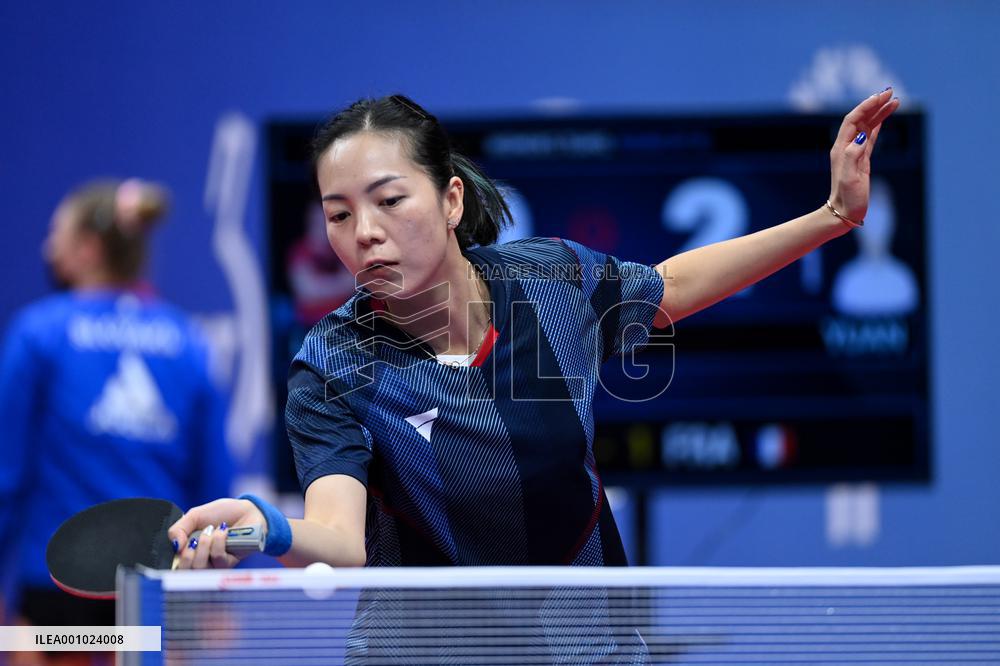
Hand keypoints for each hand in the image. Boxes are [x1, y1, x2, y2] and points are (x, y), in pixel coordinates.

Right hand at [169, 498, 263, 568]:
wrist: (245, 510)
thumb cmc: (221, 513)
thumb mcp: (195, 515)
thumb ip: (178, 529)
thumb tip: (174, 546)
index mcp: (189, 550)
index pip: (175, 566)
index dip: (175, 559)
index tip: (180, 545)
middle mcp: (200, 559)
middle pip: (184, 571)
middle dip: (187, 554)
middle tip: (195, 540)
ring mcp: (214, 563)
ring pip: (200, 567)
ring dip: (204, 545)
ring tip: (211, 530)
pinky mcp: (229, 563)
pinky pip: (218, 560)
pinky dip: (218, 542)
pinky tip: (223, 532)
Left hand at [829, 88, 899, 223]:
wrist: (845, 212)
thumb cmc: (848, 197)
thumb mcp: (850, 177)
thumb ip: (854, 155)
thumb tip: (862, 135)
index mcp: (841, 148)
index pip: (853, 120)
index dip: (867, 106)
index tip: (881, 96)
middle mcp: (846, 147)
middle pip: (860, 119)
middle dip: (874, 104)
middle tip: (890, 92)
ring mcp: (854, 152)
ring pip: (867, 125)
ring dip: (879, 112)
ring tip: (895, 100)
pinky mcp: (862, 159)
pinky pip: (870, 136)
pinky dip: (879, 124)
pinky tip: (886, 116)